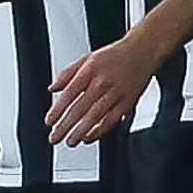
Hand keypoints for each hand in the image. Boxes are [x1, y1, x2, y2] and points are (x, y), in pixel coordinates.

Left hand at [43, 30, 160, 144]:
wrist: (144, 50)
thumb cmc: (115, 55)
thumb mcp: (87, 58)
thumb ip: (68, 73)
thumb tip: (53, 88)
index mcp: (90, 71)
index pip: (69, 94)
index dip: (58, 110)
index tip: (49, 122)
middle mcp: (103, 83)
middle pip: (81, 108)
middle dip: (66, 126)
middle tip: (55, 138)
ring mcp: (117, 93)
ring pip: (96, 116)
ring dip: (82, 131)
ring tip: (71, 141)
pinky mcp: (128, 102)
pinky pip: (113, 120)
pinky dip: (101, 130)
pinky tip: (90, 137)